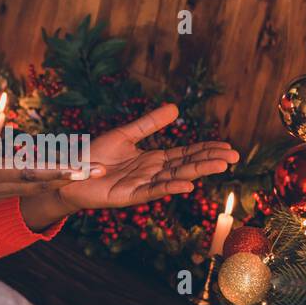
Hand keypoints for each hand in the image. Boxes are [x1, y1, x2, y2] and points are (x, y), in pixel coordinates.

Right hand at [0, 104, 100, 217]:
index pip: (29, 172)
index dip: (58, 169)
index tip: (81, 168)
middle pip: (40, 184)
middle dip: (70, 177)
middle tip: (99, 171)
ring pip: (34, 188)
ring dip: (59, 180)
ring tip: (87, 172)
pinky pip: (22, 187)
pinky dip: (42, 181)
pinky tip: (56, 172)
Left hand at [52, 103, 238, 212]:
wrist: (71, 172)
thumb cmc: (96, 156)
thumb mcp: (126, 134)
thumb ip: (150, 124)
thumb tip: (175, 108)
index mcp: (154, 159)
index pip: (186, 154)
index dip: (206, 150)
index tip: (227, 147)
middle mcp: (153, 173)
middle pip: (186, 165)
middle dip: (210, 160)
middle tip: (234, 157)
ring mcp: (143, 185)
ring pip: (175, 178)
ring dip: (198, 172)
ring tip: (220, 166)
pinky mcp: (129, 196)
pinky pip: (153, 191)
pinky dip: (170, 188)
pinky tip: (188, 185)